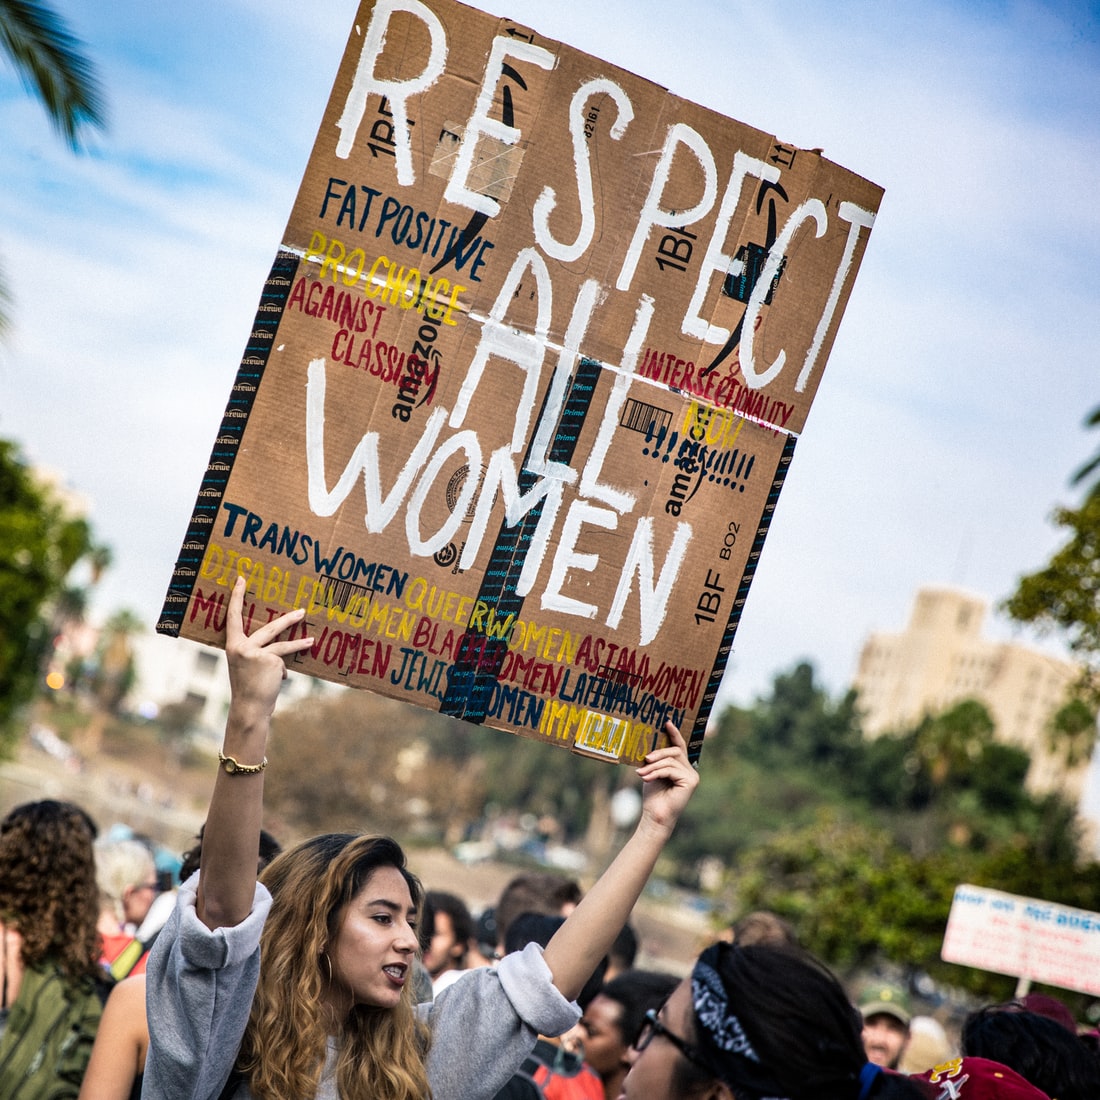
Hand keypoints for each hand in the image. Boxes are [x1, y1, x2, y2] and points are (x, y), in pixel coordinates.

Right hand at [225, 577, 312, 721]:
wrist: (249, 707)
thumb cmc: (247, 687)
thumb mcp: (245, 666)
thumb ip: (255, 652)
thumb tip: (278, 653)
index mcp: (232, 645)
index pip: (233, 617)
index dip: (237, 597)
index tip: (241, 579)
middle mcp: (241, 647)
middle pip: (269, 628)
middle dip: (287, 620)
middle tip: (302, 611)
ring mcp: (256, 653)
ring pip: (281, 643)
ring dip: (299, 643)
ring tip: (312, 640)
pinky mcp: (270, 661)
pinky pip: (282, 662)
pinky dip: (281, 672)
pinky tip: (276, 681)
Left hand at [634, 721, 698, 833]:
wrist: (655, 816)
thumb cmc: (653, 795)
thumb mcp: (652, 772)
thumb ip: (656, 760)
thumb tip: (649, 746)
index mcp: (682, 767)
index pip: (679, 746)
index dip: (674, 733)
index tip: (667, 722)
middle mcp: (690, 770)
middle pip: (675, 751)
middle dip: (658, 753)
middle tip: (645, 759)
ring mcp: (692, 776)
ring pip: (671, 760)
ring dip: (653, 766)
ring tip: (641, 773)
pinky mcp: (691, 781)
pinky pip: (671, 769)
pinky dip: (656, 772)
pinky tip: (646, 778)